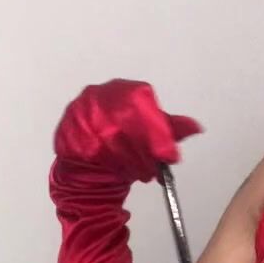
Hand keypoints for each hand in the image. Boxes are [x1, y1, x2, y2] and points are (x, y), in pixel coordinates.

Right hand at [52, 79, 202, 182]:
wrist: (91, 165)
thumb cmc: (125, 145)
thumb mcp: (152, 134)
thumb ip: (171, 129)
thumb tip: (197, 127)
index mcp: (122, 89)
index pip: (140, 100)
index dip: (156, 129)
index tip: (167, 154)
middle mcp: (97, 96)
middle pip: (124, 117)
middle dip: (142, 148)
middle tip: (154, 169)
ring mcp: (78, 114)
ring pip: (107, 136)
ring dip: (127, 159)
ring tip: (139, 173)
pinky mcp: (66, 134)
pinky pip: (88, 150)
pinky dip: (106, 164)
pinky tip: (116, 172)